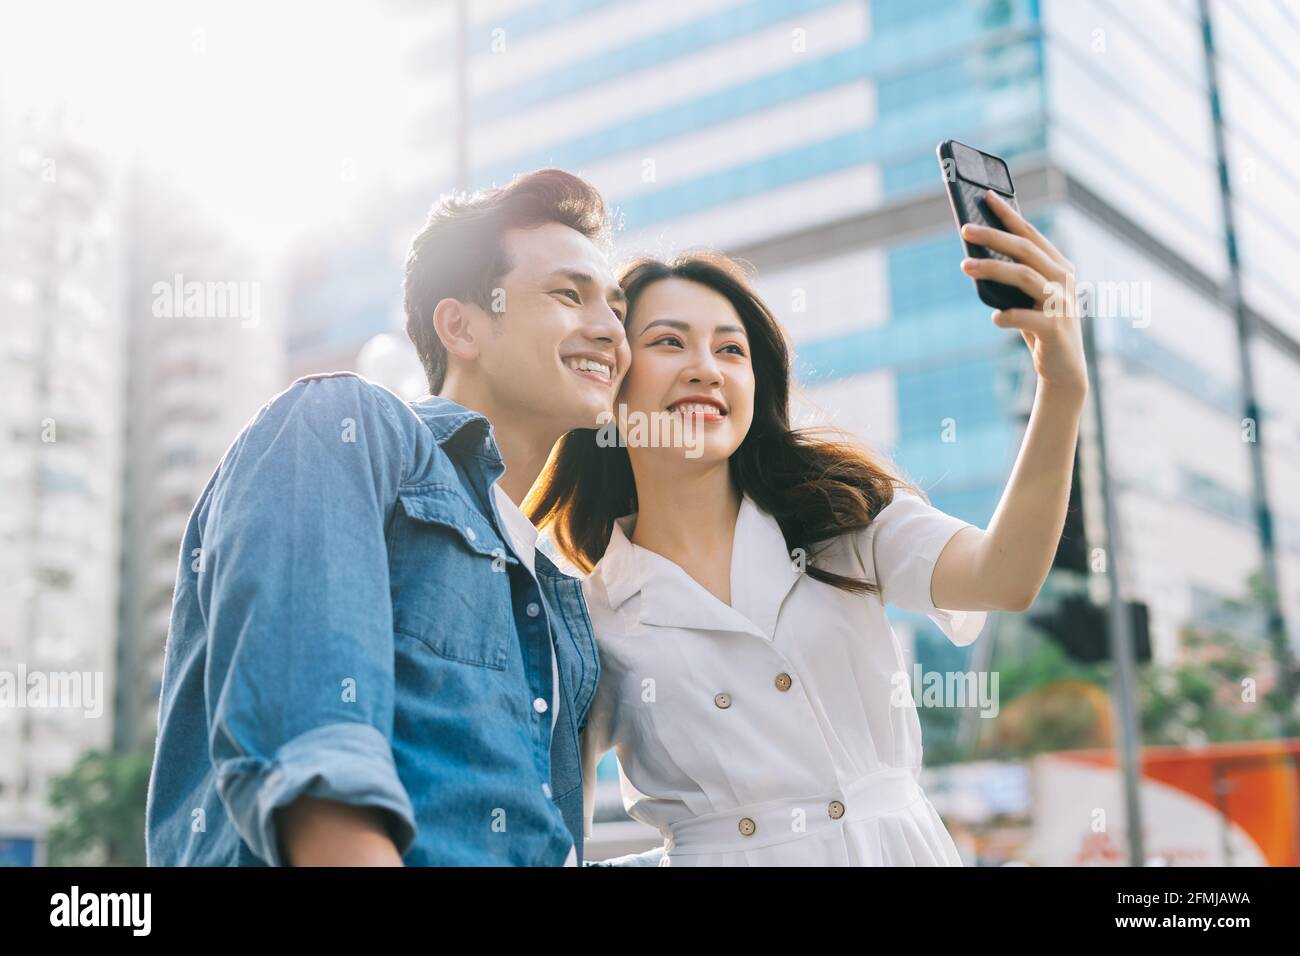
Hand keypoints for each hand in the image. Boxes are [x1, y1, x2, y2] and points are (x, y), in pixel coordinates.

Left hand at [960, 190, 1087, 400]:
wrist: (1062, 367)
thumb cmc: (1039, 326)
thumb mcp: (1028, 297)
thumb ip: (1014, 276)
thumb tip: (976, 256)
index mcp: (1059, 266)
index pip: (1030, 234)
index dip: (1008, 215)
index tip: (986, 197)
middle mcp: (1064, 280)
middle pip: (1025, 250)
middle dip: (993, 236)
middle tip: (965, 229)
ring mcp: (1061, 303)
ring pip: (1024, 276)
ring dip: (992, 269)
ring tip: (965, 266)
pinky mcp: (1054, 328)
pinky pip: (1025, 317)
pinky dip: (1006, 316)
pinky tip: (994, 318)